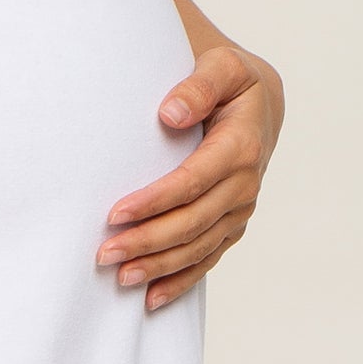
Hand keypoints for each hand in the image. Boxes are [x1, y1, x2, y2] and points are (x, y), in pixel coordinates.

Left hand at [96, 39, 284, 310]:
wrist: (257, 100)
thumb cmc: (230, 79)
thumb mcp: (222, 66)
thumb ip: (198, 86)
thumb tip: (169, 114)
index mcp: (241, 147)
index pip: (192, 181)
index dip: (154, 201)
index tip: (115, 214)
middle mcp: (244, 184)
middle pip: (193, 222)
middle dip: (148, 241)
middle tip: (105, 254)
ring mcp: (240, 208)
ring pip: (199, 246)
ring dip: (160, 266)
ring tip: (121, 278)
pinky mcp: (232, 223)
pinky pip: (208, 257)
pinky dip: (181, 279)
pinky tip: (152, 297)